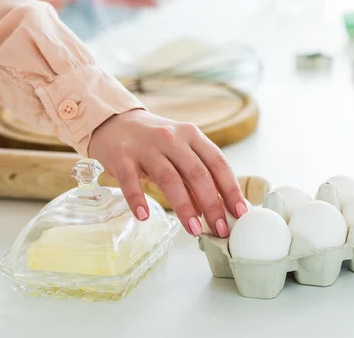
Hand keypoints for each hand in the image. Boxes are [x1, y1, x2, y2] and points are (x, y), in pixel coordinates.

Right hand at [88, 110, 247, 237]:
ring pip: (169, 178)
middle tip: (220, 229)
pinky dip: (138, 199)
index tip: (239, 212)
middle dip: (211, 204)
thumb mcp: (180, 149)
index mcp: (192, 136)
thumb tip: (216, 208)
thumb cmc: (154, 142)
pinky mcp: (122, 155)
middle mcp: (172, 138)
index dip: (230, 188)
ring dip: (184, 207)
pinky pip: (130, 180)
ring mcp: (146, 146)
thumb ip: (196, 173)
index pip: (217, 162)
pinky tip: (144, 216)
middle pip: (197, 173)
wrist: (114, 122)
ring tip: (194, 230)